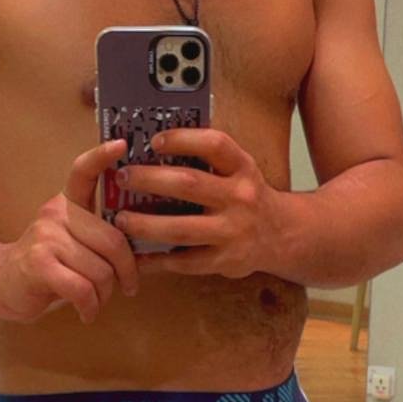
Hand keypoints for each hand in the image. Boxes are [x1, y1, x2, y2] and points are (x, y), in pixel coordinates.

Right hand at [0, 139, 138, 322]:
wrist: (3, 284)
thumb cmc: (51, 266)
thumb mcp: (75, 243)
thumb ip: (101, 236)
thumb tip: (143, 246)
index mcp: (67, 204)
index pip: (83, 172)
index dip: (101, 157)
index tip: (121, 145)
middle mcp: (56, 213)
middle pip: (113, 240)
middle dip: (127, 271)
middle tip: (128, 287)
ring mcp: (45, 237)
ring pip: (101, 270)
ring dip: (105, 294)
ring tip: (96, 300)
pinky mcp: (39, 264)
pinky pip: (82, 288)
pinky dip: (90, 307)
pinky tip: (86, 312)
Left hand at [114, 128, 284, 278]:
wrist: (282, 234)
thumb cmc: (247, 196)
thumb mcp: (239, 170)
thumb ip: (207, 158)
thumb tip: (156, 142)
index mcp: (242, 168)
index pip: (214, 145)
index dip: (183, 139)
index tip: (154, 141)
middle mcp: (241, 197)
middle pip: (189, 184)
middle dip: (150, 180)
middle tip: (123, 177)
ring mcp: (233, 231)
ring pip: (182, 228)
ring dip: (146, 224)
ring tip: (121, 219)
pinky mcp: (226, 261)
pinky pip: (185, 262)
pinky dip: (158, 260)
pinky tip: (137, 256)